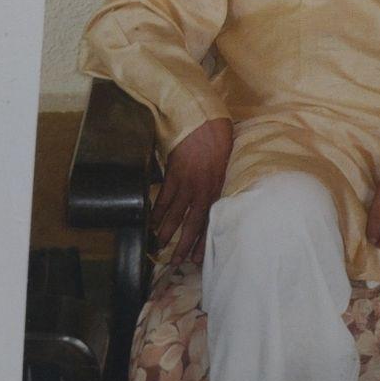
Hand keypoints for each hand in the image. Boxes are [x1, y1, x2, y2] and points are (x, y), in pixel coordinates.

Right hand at [151, 117, 232, 263]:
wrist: (202, 119)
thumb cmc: (220, 137)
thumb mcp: (227, 161)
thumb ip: (222, 180)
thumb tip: (219, 196)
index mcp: (218, 186)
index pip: (210, 220)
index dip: (203, 240)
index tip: (198, 257)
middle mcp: (202, 188)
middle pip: (192, 222)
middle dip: (184, 244)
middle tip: (176, 261)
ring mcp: (186, 182)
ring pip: (174, 214)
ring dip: (166, 232)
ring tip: (160, 247)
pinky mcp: (172, 173)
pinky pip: (163, 198)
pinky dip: (156, 212)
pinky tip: (152, 223)